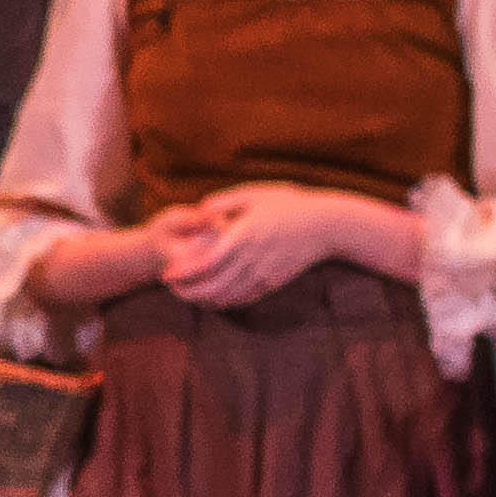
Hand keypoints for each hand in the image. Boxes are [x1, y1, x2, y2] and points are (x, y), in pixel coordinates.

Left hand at [148, 183, 356, 309]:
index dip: (184, 273)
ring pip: (226, 297)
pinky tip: (210, 298)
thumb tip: (199, 210)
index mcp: (245, 236)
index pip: (208, 263)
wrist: (328, 226)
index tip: (167, 275)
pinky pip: (243, 299)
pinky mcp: (272, 283)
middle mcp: (252, 260)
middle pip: (212, 287)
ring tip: (185, 294)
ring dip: (202, 300)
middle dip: (187, 292)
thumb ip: (224, 201)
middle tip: (170, 288)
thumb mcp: (256, 194)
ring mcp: (264, 275)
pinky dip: (222, 302)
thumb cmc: (291, 205)